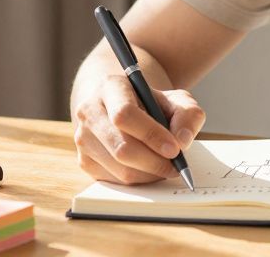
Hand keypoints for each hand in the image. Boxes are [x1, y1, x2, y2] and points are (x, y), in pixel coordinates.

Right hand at [72, 74, 205, 184]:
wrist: (120, 106)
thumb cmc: (150, 103)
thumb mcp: (175, 99)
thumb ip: (187, 115)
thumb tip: (182, 140)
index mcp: (110, 88)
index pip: (125, 115)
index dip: (151, 135)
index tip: (174, 149)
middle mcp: (89, 111)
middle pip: (121, 148)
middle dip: (154, 162)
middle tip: (175, 165)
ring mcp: (83, 138)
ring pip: (119, 169)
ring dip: (149, 174)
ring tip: (165, 166)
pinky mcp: (84, 161)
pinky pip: (114, 181)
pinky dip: (138, 180)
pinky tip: (148, 169)